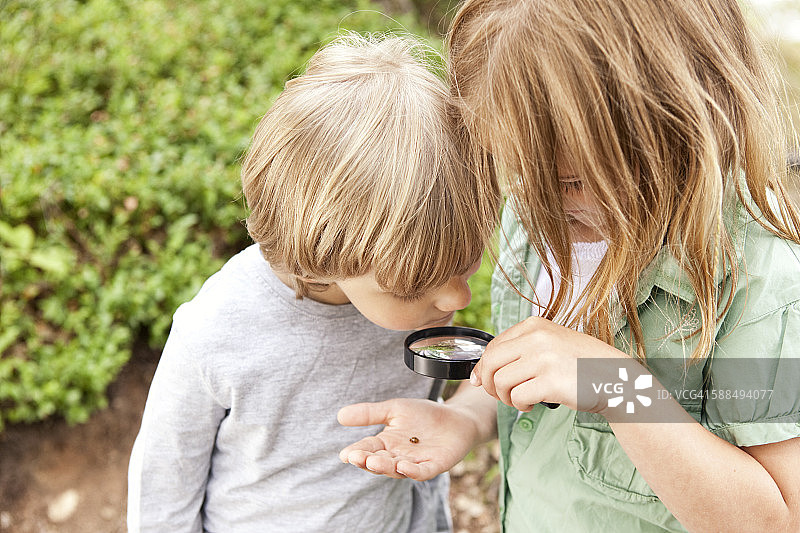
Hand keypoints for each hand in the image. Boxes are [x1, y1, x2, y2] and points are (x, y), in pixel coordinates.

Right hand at [337, 398, 480, 480]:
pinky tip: (403, 466)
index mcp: (386, 444)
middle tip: (357, 457)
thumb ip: (369, 413)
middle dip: (367, 461)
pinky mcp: (435, 465)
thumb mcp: (393, 409)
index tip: (345, 454)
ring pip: (397, 469)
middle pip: (380, 462)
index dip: (357, 452)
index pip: (368, 449)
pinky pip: (422, 472)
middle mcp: (398, 456)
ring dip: (385, 467)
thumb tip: (339, 416)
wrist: (455, 417)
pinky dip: (413, 472)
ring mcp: (416, 463)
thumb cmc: (423, 415)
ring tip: (373, 461)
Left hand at [471, 316, 630, 412]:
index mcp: (534, 325)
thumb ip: (519, 352)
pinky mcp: (551, 381)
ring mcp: (544, 358)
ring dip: (506, 397)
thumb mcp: (550, 345)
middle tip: (500, 396)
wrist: (617, 378)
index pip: (492, 346)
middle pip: (490, 363)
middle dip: (488, 384)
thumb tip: (479, 374)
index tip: (484, 381)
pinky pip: (518, 396)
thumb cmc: (580, 365)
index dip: (483, 368)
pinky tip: (533, 404)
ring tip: (521, 400)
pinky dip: (521, 405)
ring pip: (501, 381)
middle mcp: (537, 337)